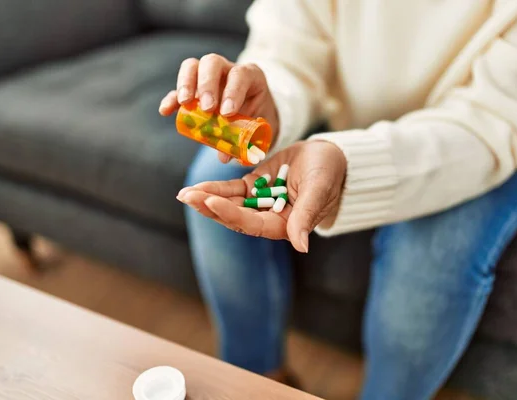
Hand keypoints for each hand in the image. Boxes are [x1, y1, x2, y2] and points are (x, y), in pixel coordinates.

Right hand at [158, 54, 278, 163]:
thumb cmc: (259, 117)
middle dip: (207, 84)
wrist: (256, 113)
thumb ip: (245, 141)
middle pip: (213, 63)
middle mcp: (227, 70)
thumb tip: (225, 156)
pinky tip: (166, 110)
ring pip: (192, 66)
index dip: (233, 91)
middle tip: (207, 108)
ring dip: (186, 84)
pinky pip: (179, 88)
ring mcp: (208, 76)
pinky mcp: (193, 88)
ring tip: (184, 103)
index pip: (240, 74)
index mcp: (250, 76)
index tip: (227, 113)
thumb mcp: (259, 127)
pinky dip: (171, 98)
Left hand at [177, 140, 346, 252]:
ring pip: (230, 203)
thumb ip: (307, 216)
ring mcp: (260, 202)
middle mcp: (269, 217)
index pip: (253, 223)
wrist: (331, 156)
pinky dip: (216, 187)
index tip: (211, 202)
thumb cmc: (330, 173)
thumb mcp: (319, 190)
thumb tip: (302, 246)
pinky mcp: (256, 186)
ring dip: (208, 198)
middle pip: (235, 216)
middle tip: (187, 197)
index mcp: (285, 225)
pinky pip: (232, 189)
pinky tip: (197, 187)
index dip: (231, 214)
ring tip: (185, 193)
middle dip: (210, 207)